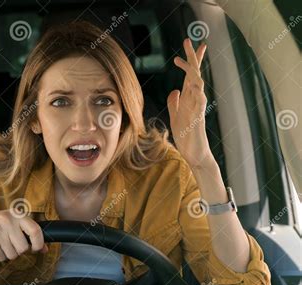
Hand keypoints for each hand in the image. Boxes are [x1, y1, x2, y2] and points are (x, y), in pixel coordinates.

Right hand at [0, 210, 48, 261]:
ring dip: (8, 254)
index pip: (35, 230)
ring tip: (1, 244)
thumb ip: (29, 234)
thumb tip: (45, 249)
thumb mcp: (12, 224)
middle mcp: (7, 220)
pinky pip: (2, 257)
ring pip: (13, 255)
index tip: (36, 248)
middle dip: (19, 251)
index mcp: (16, 214)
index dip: (38, 243)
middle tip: (11, 244)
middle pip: (23, 248)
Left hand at [167, 38, 214, 168]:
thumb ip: (175, 103)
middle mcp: (195, 100)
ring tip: (183, 59)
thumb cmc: (186, 136)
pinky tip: (194, 85)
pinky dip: (197, 93)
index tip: (188, 43)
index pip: (190, 75)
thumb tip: (175, 90)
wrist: (194, 153)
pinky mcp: (198, 119)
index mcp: (188, 98)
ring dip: (191, 71)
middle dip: (192, 57)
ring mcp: (197, 108)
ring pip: (198, 85)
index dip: (190, 59)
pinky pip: (199, 103)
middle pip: (195, 74)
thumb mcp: (175, 116)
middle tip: (188, 40)